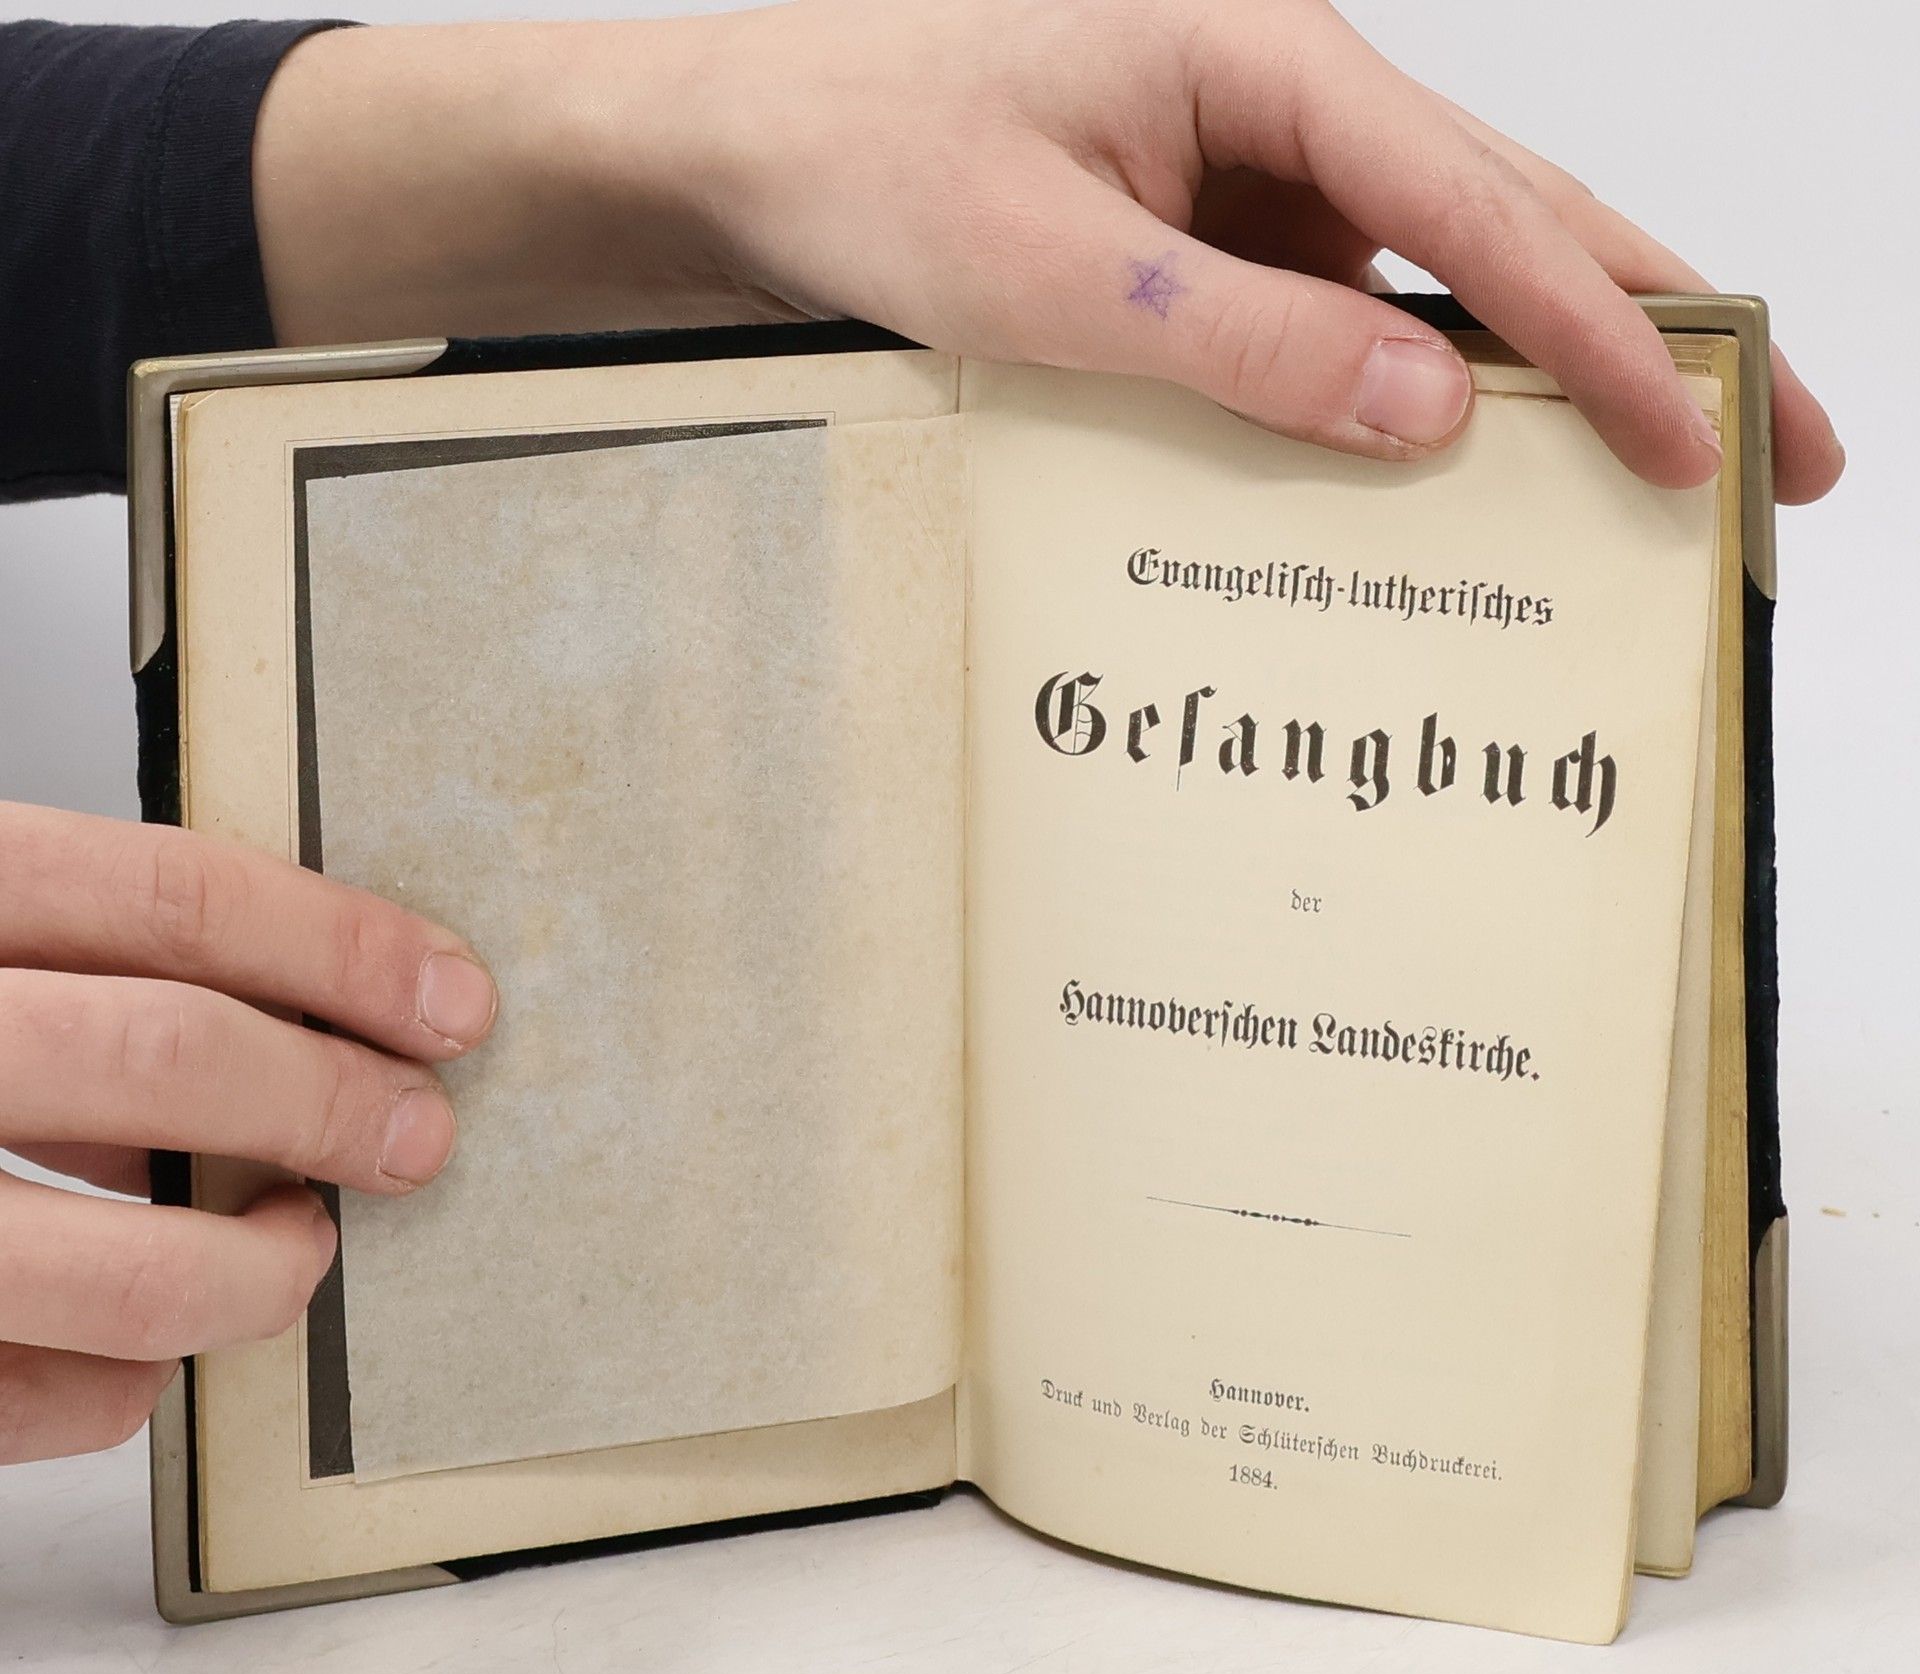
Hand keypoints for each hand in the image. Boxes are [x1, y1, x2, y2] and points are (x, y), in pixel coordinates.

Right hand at [0, 805, 495, 1463]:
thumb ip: (79, 968)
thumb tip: (313, 1019)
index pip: (171, 897)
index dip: (343, 950)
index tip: (451, 1001)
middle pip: (171, 1057)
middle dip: (333, 1105)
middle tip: (415, 1136)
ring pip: (126, 1267)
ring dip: (258, 1272)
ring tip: (301, 1251)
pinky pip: (40, 1396)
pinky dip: (117, 1388)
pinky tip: (132, 1355)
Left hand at [254, 0, 1841, 500]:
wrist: (745, 154)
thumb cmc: (866, 158)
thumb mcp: (1051, 264)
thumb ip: (1243, 336)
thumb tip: (1431, 412)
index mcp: (1270, 62)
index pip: (1485, 212)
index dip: (1610, 339)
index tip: (1703, 440)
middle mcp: (1285, 109)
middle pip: (1514, 224)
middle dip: (1653, 339)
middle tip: (1774, 449)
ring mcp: (1251, 179)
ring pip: (1438, 279)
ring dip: (1540, 384)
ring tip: (1643, 490)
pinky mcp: (1210, 243)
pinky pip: (1335, 322)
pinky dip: (1398, 405)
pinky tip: (1438, 491)